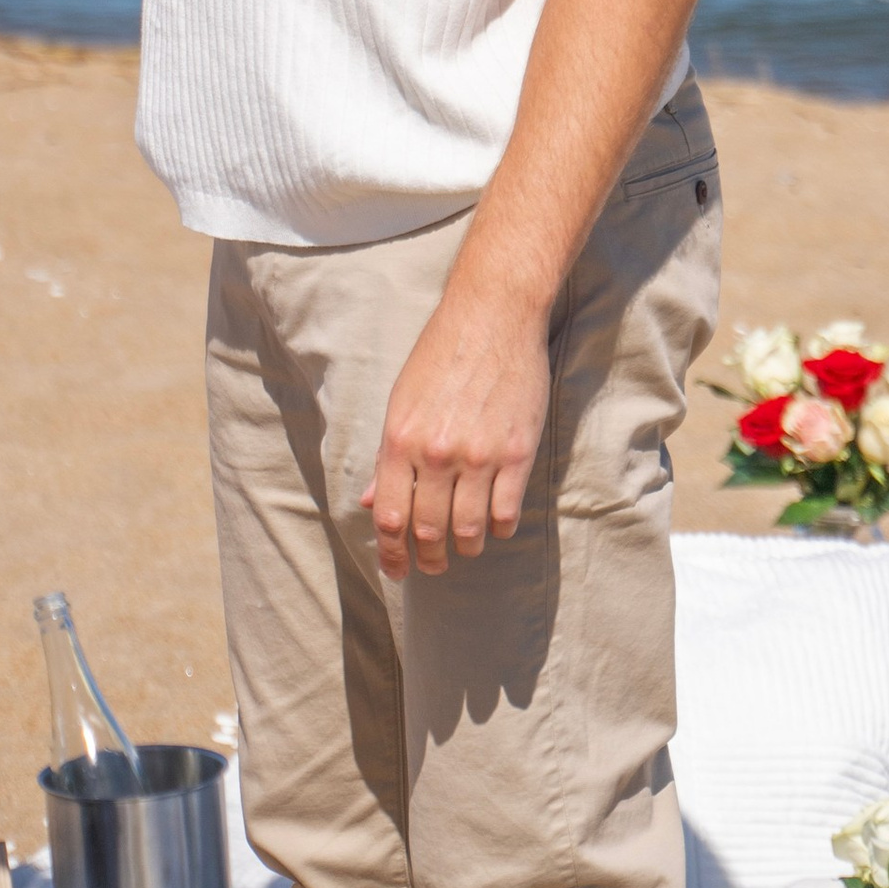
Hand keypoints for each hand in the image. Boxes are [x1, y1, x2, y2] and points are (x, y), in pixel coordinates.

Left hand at [361, 289, 551, 575]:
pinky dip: (500, 528)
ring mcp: (479, 456)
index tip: (396, 570)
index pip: (389, 517)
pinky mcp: (517, 453)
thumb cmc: (441, 355)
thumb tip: (371, 501)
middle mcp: (436, 453)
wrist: (492, 317)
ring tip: (465, 547)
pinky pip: (507, 512)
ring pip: (469, 530)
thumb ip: (389, 457)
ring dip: (465, 547)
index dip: (391, 553)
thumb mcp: (401, 401)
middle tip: (432, 565)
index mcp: (400, 440)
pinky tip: (496, 524)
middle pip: (429, 531)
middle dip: (428, 559)